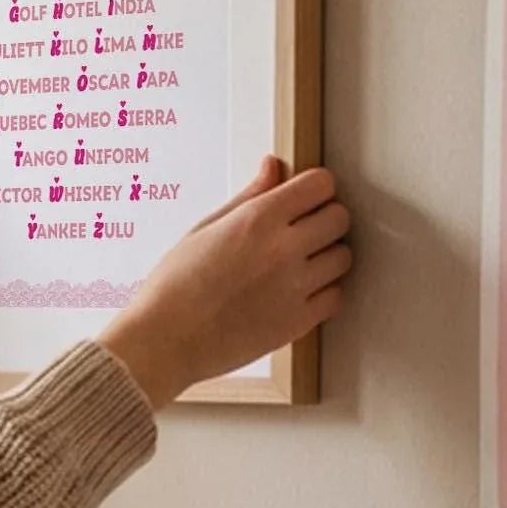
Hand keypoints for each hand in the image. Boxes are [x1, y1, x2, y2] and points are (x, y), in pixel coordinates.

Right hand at [96, 156, 351, 408]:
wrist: (163, 341)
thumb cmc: (173, 286)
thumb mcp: (203, 230)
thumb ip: (248, 197)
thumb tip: (273, 166)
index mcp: (256, 219)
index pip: (320, 184)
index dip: (313, 189)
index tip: (302, 200)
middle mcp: (282, 249)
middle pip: (339, 218)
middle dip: (324, 220)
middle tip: (301, 233)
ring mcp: (294, 286)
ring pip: (343, 256)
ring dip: (326, 256)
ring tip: (297, 266)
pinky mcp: (299, 321)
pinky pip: (336, 296)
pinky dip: (323, 293)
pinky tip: (296, 292)